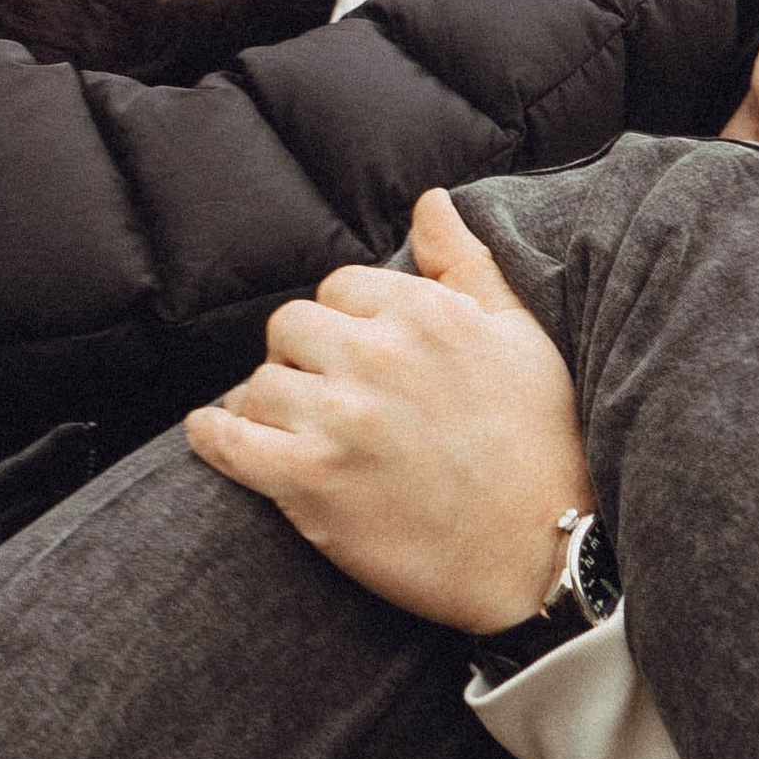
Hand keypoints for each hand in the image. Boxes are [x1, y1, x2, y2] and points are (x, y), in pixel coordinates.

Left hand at [185, 189, 589, 632]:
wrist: (544, 557)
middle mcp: (378, 357)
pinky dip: (214, 436)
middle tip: (320, 394)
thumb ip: (465, 264)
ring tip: (285, 427)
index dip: (343, 323)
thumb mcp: (521, 336)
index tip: (355, 357)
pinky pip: (230, 441)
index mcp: (426, 315)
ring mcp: (339, 420)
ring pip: (259, 384)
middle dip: (300, 358)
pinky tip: (215, 434)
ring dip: (266, 404)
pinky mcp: (311, 481)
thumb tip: (429, 202)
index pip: (339, 288)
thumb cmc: (542, 445)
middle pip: (289, 328)